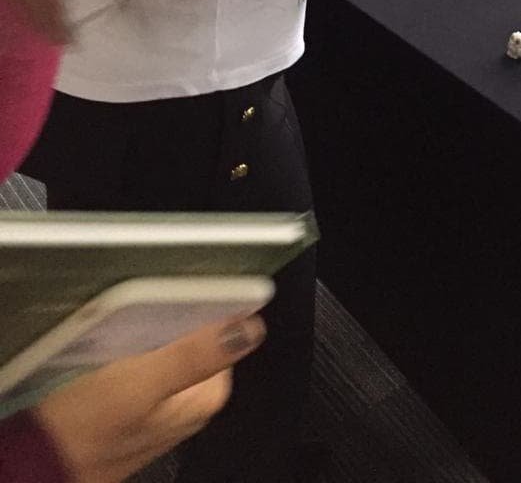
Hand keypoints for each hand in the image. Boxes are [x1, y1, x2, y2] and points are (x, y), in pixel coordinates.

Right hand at [35, 315, 264, 482]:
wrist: (39, 462)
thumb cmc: (85, 431)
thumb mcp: (142, 384)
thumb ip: (195, 356)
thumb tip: (249, 330)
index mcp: (205, 397)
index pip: (226, 331)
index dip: (206, 305)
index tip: (182, 289)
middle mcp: (191, 403)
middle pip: (197, 336)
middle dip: (174, 317)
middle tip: (143, 307)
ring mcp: (163, 404)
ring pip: (168, 346)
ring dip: (148, 330)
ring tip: (121, 326)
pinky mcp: (136, 402)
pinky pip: (143, 360)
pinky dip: (131, 347)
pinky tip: (110, 346)